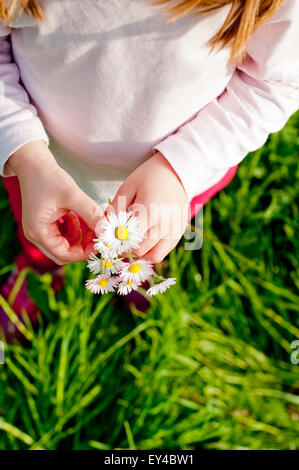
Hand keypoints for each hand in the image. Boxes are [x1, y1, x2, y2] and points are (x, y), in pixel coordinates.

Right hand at [8, 140, 102, 264]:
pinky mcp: (46, 223)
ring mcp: (40, 230)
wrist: (34, 163)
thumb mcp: (72, 195)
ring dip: (80, 237)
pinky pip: (63, 235)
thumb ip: (90, 213)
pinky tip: (80, 216)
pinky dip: (75, 230)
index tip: (101, 242)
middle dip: (82, 247)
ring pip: (65, 244)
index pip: (63, 255)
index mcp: (38, 232)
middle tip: (98, 235)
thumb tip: (106, 230)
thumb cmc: (49, 177)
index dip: (84, 252)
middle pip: (63, 253)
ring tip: (89, 221)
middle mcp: (36, 235)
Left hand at [108, 151, 188, 262]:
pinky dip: (152, 250)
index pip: (129, 239)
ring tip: (133, 241)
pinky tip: (145, 239)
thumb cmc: (149, 176)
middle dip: (127, 248)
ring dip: (141, 253)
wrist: (177, 171)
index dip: (117, 241)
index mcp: (150, 211)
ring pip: (154, 256)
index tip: (110, 236)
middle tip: (119, 240)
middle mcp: (165, 224)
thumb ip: (115, 208)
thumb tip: (102, 227)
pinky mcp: (179, 233)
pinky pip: (163, 252)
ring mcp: (174, 231)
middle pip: (141, 251)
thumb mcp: (128, 186)